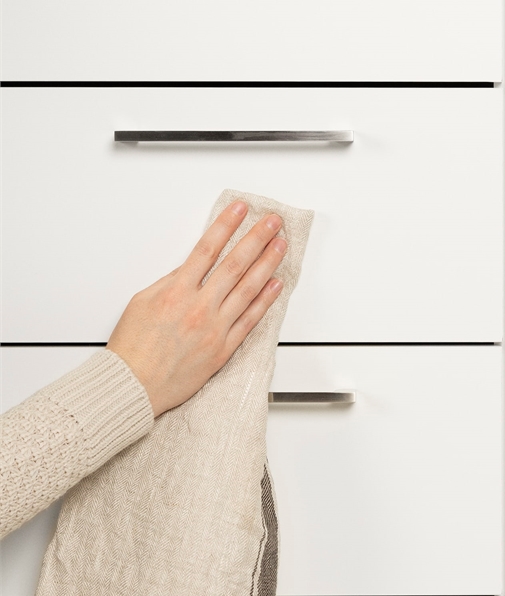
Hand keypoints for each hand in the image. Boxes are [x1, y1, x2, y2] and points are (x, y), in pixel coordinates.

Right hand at [106, 200, 285, 417]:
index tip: (240, 209)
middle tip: (272, 222)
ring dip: (267, 264)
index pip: (206, 249)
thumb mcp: (142, 302)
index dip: (225, 226)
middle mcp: (199, 307)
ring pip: (248, 289)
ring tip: (280, 245)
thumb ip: (170, 282)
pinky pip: (250, 321)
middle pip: (234, 264)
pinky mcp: (223, 349)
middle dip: (256, 238)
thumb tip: (191, 268)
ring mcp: (214, 328)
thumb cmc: (133, 348)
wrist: (134, 385)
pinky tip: (276, 285)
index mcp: (176, 291)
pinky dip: (265, 301)